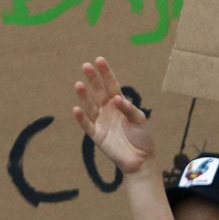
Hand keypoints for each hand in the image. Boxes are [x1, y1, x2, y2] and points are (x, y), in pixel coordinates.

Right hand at [72, 57, 153, 173]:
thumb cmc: (142, 137)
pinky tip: (76, 109)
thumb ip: (129, 109)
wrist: (141, 159)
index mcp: (119, 103)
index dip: (105, 73)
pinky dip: (81, 118)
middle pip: (98, 91)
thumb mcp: (140, 120)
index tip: (99, 60)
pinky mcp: (97, 135)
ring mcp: (101, 121)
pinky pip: (87, 125)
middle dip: (92, 79)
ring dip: (84, 96)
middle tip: (86, 66)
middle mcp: (108, 110)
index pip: (111, 85)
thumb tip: (116, 99)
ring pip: (90, 106)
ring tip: (79, 84)